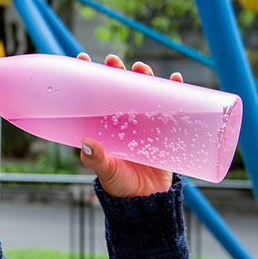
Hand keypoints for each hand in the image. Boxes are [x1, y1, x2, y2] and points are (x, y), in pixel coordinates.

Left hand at [76, 53, 182, 197]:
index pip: (93, 94)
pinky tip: (176, 79)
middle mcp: (122, 119)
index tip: (82, 57)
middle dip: (116, 71)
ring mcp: (143, 123)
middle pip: (119, 87)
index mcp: (103, 125)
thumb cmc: (120, 185)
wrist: (146, 202)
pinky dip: (176, 91)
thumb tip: (87, 143)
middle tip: (113, 61)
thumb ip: (96, 159)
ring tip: (142, 68)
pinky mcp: (164, 130)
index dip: (88, 75)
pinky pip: (172, 106)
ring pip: (144, 92)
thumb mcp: (105, 171)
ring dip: (144, 76)